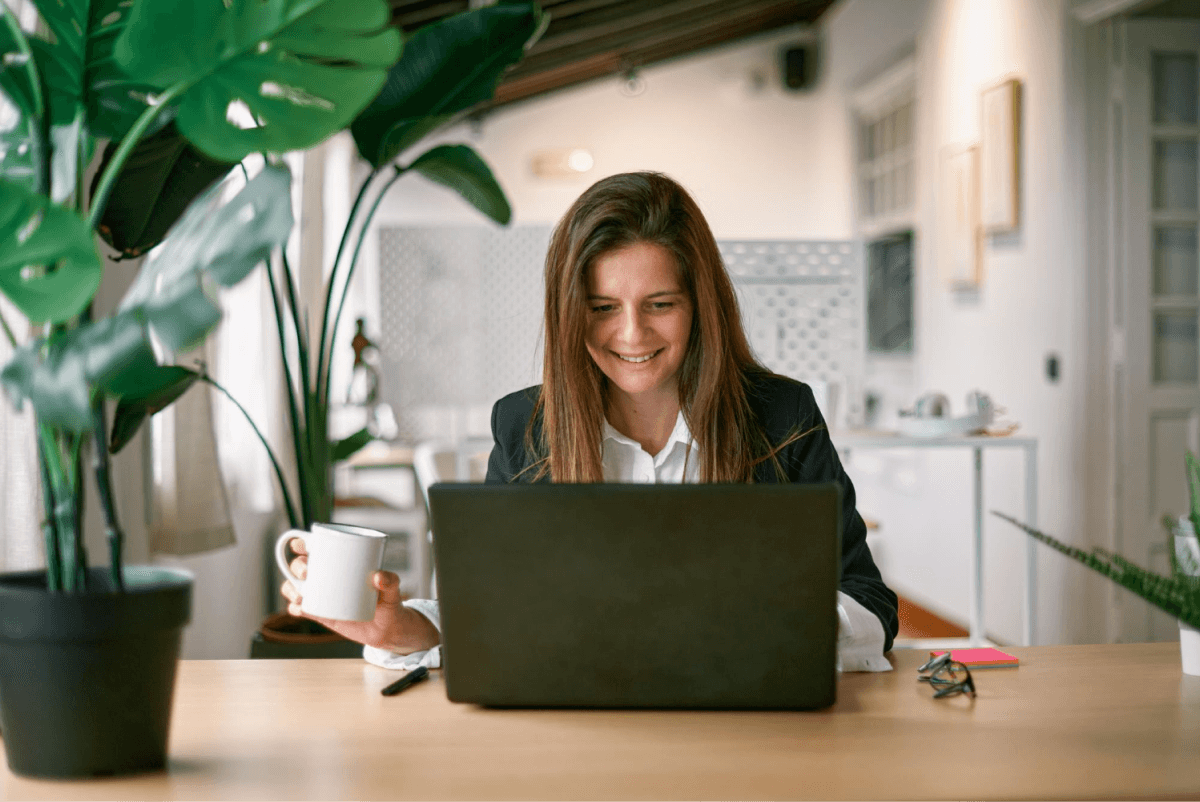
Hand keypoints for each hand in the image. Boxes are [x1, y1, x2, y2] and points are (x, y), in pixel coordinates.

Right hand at [279, 538, 439, 653]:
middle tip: (307, 573)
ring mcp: (320, 595)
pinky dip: (294, 607)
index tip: (301, 545)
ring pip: (294, 586)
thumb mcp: (393, 589)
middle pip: (300, 565)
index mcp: (339, 562)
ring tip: (301, 595)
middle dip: (297, 566)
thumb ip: (390, 581)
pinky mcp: (319, 613)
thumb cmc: (389, 601)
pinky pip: (299, 608)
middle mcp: (325, 576)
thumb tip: (378, 577)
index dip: (301, 543)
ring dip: (290, 588)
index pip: (314, 547)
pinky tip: (299, 608)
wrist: (386, 628)